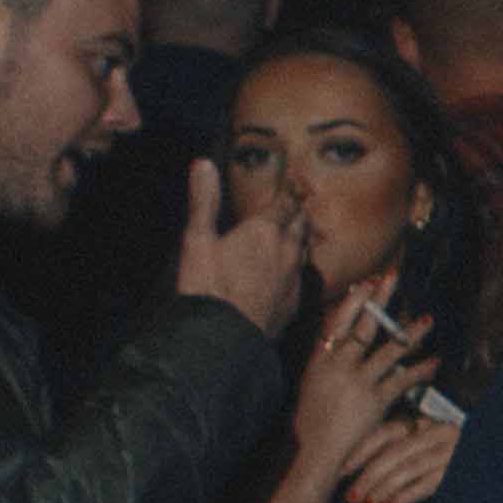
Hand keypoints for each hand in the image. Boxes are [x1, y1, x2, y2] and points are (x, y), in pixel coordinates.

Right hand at [174, 160, 306, 337]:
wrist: (224, 339)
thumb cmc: (208, 287)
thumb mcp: (197, 239)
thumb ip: (203, 201)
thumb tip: (203, 163)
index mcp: (264, 231)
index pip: (284, 205)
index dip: (287, 195)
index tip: (291, 188)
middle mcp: (286, 252)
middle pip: (300, 226)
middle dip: (298, 215)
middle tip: (297, 207)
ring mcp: (293, 279)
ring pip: (304, 251)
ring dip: (301, 240)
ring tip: (296, 234)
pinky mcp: (293, 303)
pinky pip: (301, 279)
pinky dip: (297, 269)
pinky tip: (290, 274)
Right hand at [282, 289, 433, 492]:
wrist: (310, 451)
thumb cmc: (310, 419)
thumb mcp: (312, 382)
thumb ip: (328, 360)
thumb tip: (345, 339)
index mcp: (319, 359)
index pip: (336, 320)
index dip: (353, 299)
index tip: (367, 281)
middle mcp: (337, 365)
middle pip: (362, 325)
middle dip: (380, 299)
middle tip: (394, 276)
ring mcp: (356, 382)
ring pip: (388, 349)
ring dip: (410, 334)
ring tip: (427, 320)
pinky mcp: (373, 401)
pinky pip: (402, 380)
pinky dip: (420, 370)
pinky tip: (433, 362)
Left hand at [336, 409, 456, 502]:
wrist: (482, 457)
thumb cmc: (439, 455)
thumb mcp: (418, 443)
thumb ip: (393, 447)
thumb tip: (351, 468)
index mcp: (422, 422)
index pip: (386, 432)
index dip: (361, 451)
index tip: (342, 470)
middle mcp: (436, 434)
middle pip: (394, 453)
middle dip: (368, 477)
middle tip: (350, 496)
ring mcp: (448, 453)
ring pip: (407, 470)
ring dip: (382, 490)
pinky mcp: (455, 472)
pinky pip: (425, 486)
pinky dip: (404, 497)